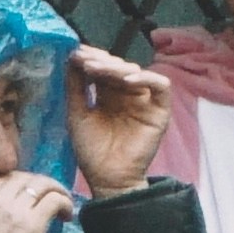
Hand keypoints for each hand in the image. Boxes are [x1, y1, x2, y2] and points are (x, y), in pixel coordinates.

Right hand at [0, 171, 71, 232]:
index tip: (33, 195)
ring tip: (64, 205)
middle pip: (26, 177)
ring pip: (43, 184)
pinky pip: (55, 200)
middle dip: (43, 184)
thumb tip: (17, 205)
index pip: (6, 177)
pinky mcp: (33, 222)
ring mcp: (15, 209)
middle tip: (53, 197)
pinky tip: (67, 216)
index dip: (24, 183)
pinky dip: (66, 204)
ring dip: (58, 191)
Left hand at [63, 46, 173, 197]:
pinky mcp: (160, 110)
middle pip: (118, 67)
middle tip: (85, 59)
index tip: (76, 54)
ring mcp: (144, 100)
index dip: (92, 59)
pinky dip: (146, 78)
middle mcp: (127, 94)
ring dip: (116, 67)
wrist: (107, 178)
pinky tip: (127, 80)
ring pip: (136, 72)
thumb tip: (72, 57)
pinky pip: (161, 86)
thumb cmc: (92, 150)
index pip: (103, 69)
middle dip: (101, 61)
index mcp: (108, 94)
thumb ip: (76, 87)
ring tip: (97, 68)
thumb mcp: (77, 114)